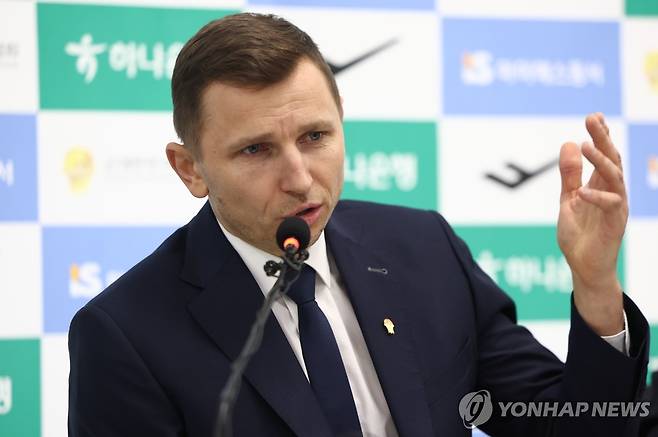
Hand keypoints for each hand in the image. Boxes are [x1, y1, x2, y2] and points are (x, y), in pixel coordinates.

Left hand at [557, 113, 626, 334]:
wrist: (584, 265)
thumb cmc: (579, 234)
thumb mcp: (568, 199)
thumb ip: (569, 175)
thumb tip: (568, 142)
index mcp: (600, 184)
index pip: (604, 155)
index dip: (601, 135)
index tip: (594, 116)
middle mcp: (612, 191)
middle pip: (611, 159)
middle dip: (603, 138)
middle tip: (592, 118)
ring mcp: (616, 206)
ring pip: (614, 177)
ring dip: (600, 160)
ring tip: (585, 145)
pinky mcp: (615, 223)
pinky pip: (610, 205)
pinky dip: (596, 197)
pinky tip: (582, 191)